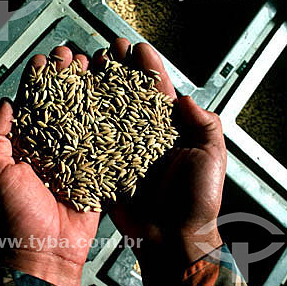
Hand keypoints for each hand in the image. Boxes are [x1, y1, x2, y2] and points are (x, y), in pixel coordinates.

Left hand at [0, 47, 99, 285]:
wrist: (45, 250)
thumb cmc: (15, 215)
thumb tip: (4, 104)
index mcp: (27, 145)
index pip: (33, 104)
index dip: (40, 81)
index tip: (46, 60)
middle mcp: (52, 147)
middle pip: (62, 104)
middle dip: (67, 78)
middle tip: (73, 56)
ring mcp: (76, 157)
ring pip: (84, 117)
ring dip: (88, 91)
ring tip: (94, 68)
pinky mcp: (97, 170)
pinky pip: (103, 143)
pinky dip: (109, 121)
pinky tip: (114, 100)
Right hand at [98, 39, 226, 285]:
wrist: (172, 237)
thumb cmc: (197, 200)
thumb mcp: (211, 157)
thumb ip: (206, 125)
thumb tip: (186, 98)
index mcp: (172, 130)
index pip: (158, 91)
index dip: (149, 68)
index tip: (138, 48)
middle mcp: (146, 135)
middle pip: (130, 96)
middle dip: (120, 71)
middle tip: (109, 50)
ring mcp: (125, 149)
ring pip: (110, 113)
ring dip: (99, 89)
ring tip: (89, 67)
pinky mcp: (108, 166)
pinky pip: (94, 141)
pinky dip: (84, 122)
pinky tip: (75, 103)